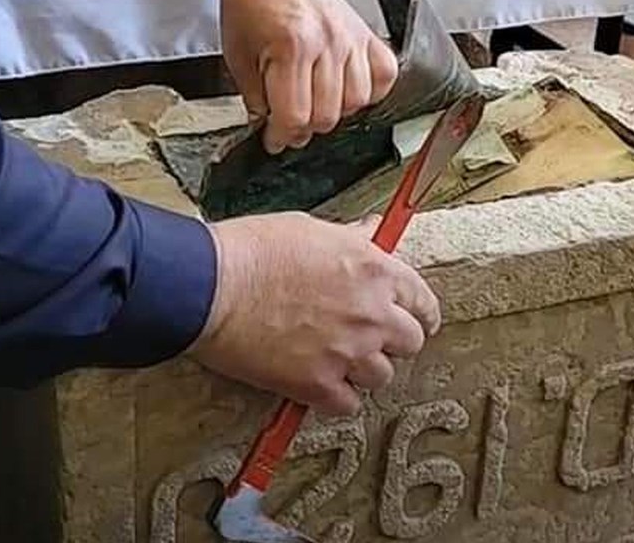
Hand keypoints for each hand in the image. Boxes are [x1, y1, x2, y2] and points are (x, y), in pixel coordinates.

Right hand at [187, 213, 440, 414]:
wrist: (211, 286)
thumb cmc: (253, 250)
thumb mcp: (311, 229)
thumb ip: (351, 239)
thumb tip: (372, 232)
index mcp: (374, 271)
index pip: (422, 301)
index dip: (421, 313)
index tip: (417, 320)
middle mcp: (370, 314)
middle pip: (410, 343)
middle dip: (393, 341)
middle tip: (371, 339)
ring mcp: (347, 352)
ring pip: (381, 377)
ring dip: (364, 370)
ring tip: (339, 359)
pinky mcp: (317, 385)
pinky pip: (348, 405)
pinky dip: (337, 397)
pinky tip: (321, 383)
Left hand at [214, 0, 397, 153]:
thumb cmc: (250, 1)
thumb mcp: (237, 54)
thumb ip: (254, 97)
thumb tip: (269, 126)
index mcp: (290, 46)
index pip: (294, 115)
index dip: (281, 136)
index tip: (274, 140)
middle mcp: (327, 43)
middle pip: (327, 115)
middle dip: (304, 128)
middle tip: (290, 122)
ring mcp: (351, 38)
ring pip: (357, 102)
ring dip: (335, 112)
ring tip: (315, 103)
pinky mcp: (365, 34)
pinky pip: (384, 76)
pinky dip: (371, 91)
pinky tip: (348, 90)